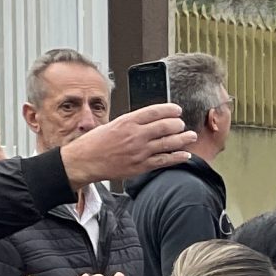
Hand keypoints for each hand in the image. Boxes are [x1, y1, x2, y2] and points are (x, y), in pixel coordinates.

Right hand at [60, 105, 195, 187]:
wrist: (84, 161)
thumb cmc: (94, 143)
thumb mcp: (111, 125)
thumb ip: (130, 123)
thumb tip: (146, 121)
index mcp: (127, 121)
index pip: (153, 111)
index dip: (169, 110)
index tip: (177, 110)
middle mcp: (135, 135)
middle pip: (165, 126)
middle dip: (178, 124)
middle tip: (182, 124)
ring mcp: (140, 151)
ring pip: (168, 143)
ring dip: (183, 139)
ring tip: (191, 136)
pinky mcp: (141, 165)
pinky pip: (164, 160)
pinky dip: (177, 157)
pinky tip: (185, 155)